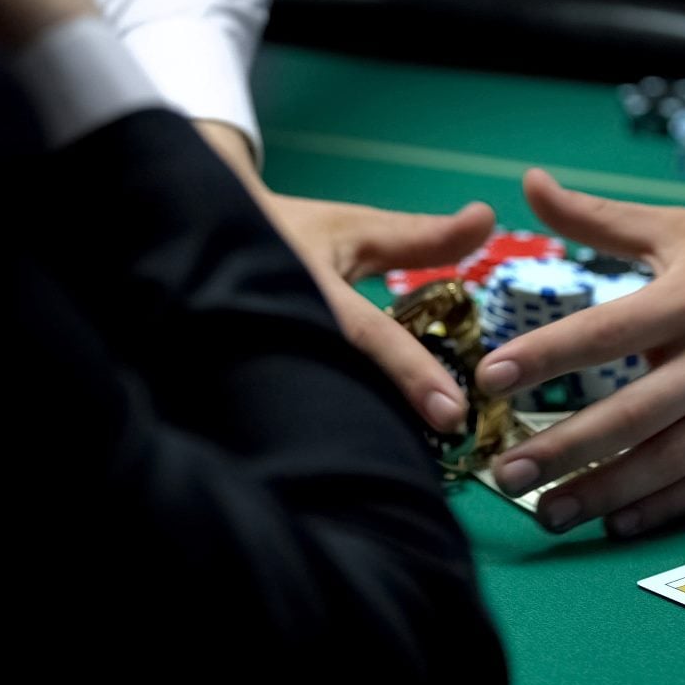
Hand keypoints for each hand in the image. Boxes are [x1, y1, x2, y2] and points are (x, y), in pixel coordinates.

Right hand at [196, 121, 494, 432]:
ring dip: (352, 434)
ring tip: (402, 466)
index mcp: (303, 281)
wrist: (197, 233)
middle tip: (439, 446)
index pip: (366, 334)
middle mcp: (271, 322)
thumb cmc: (289, 230)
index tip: (452, 413)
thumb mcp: (353, 229)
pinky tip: (350, 462)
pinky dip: (316, 436)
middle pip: (335, 386)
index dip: (410, 373)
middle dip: (385, 421)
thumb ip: (419, 237)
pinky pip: (278, 418)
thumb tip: (487, 217)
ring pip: (305, 409)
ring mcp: (241, 356)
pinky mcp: (227, 384)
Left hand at [475, 169, 684, 536]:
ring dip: (603, 493)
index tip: (489, 378)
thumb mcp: (682, 225)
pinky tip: (616, 523)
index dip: (545, 356)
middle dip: (561, 449)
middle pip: (630, 414)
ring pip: (667, 462)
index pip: (606, 333)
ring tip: (546, 514)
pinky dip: (663, 506)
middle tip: (502, 475)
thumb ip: (600, 218)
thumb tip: (529, 183)